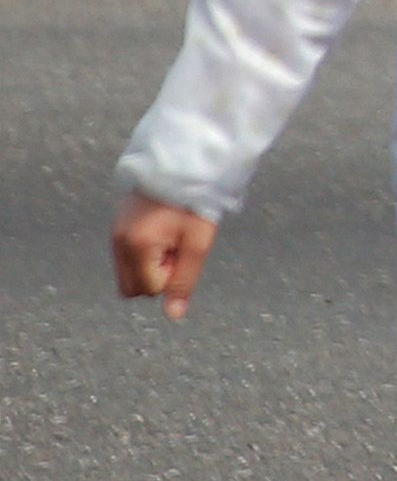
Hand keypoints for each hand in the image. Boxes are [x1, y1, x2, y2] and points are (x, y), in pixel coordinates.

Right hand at [113, 192, 217, 319]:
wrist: (183, 164)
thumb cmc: (194, 202)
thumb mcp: (198, 242)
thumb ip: (184, 281)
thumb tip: (173, 315)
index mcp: (137, 246)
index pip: (149, 288)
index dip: (171, 275)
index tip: (183, 250)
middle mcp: (118, 242)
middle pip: (132, 288)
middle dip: (156, 276)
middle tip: (176, 247)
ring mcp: (114, 234)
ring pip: (127, 274)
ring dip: (150, 266)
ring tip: (169, 239)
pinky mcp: (117, 227)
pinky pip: (126, 257)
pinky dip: (144, 254)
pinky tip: (161, 233)